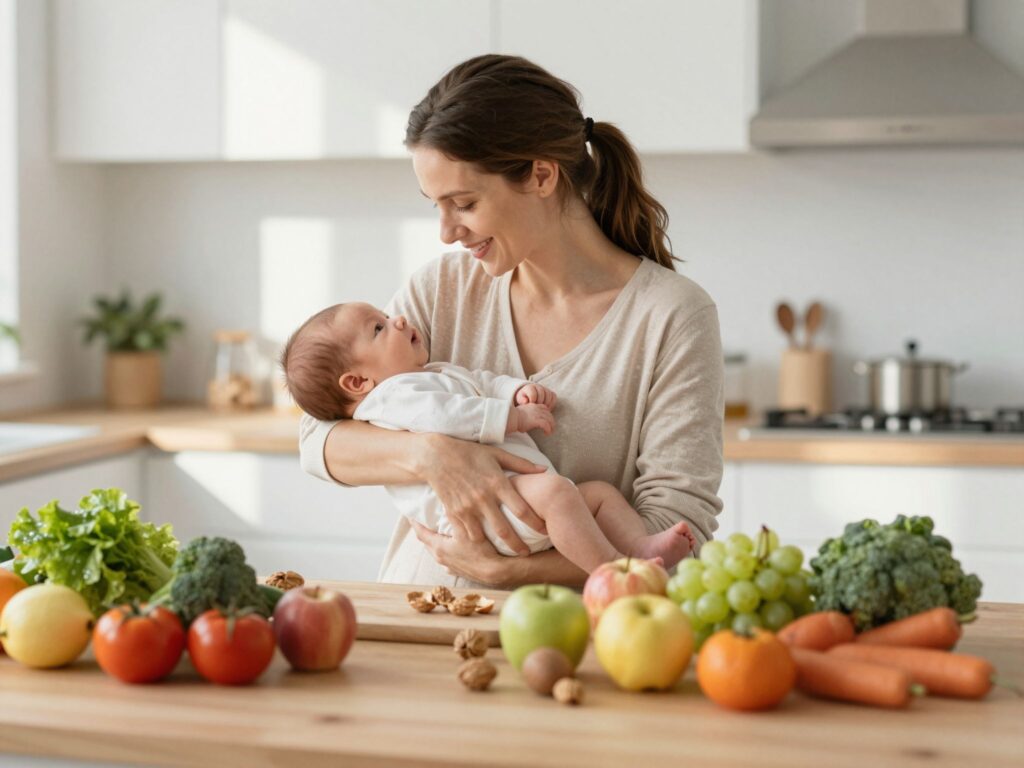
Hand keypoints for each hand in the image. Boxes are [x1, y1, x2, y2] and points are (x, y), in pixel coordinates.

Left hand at [411, 521, 516, 586]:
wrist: (496, 572)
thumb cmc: (481, 551)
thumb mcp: (467, 529)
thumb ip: (455, 514)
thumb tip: (445, 500)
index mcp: (439, 547)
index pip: (421, 533)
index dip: (415, 523)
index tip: (411, 514)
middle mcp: (441, 558)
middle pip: (427, 542)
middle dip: (425, 531)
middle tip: (424, 520)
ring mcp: (449, 566)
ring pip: (437, 551)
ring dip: (436, 542)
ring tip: (438, 531)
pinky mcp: (459, 571)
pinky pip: (448, 559)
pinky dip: (447, 551)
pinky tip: (453, 547)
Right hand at [419, 434, 547, 555]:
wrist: (436, 456)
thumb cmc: (469, 453)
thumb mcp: (497, 454)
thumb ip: (521, 464)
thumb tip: (545, 470)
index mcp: (497, 483)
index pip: (522, 509)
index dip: (535, 523)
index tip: (545, 531)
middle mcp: (484, 498)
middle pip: (505, 530)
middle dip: (518, 545)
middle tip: (527, 553)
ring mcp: (468, 507)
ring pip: (485, 537)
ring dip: (495, 547)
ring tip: (506, 554)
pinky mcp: (454, 513)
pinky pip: (467, 534)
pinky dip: (476, 542)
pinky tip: (483, 547)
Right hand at [510, 403, 554, 435]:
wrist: (511, 417)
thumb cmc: (513, 417)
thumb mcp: (521, 413)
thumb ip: (527, 415)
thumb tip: (527, 422)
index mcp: (533, 406)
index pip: (544, 408)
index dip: (547, 414)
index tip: (546, 420)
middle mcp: (537, 409)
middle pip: (549, 414)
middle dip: (551, 421)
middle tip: (551, 428)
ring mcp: (538, 414)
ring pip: (550, 419)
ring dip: (551, 426)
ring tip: (550, 432)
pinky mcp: (537, 420)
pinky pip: (546, 425)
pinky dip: (548, 430)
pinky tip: (546, 433)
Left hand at [515, 383, 556, 409]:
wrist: (528, 398)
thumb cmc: (524, 400)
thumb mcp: (520, 400)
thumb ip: (522, 400)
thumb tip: (525, 401)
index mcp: (529, 387)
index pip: (533, 393)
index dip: (532, 400)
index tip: (531, 405)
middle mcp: (538, 386)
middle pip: (542, 392)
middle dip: (539, 402)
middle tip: (537, 408)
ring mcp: (545, 389)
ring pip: (549, 394)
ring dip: (546, 403)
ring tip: (542, 409)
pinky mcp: (550, 393)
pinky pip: (554, 396)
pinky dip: (551, 403)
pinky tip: (547, 409)